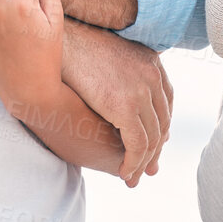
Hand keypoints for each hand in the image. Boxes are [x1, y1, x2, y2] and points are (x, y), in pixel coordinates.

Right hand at [61, 21, 170, 187]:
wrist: (57, 44)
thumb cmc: (74, 48)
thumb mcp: (108, 57)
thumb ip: (123, 74)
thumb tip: (125, 97)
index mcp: (151, 62)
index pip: (166, 102)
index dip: (160, 127)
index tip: (154, 145)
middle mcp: (152, 75)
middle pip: (162, 122)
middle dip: (156, 149)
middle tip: (149, 169)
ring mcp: (141, 90)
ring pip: (152, 138)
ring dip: (144, 162)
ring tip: (134, 177)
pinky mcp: (125, 106)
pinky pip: (138, 144)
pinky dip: (134, 163)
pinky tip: (126, 173)